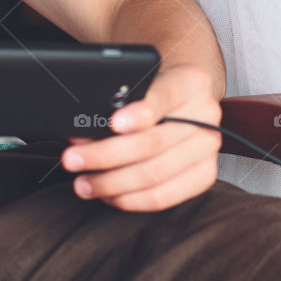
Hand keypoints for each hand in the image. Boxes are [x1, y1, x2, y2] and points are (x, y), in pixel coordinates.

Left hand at [60, 63, 222, 211]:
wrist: (181, 100)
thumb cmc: (151, 89)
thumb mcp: (138, 82)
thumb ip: (116, 99)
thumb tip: (81, 132)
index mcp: (191, 81)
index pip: (165, 96)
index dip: (139, 113)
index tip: (113, 124)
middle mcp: (205, 114)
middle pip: (153, 142)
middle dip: (106, 154)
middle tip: (72, 159)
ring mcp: (208, 147)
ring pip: (155, 173)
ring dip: (112, 183)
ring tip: (83, 183)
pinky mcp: (204, 175)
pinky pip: (164, 196)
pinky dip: (130, 199)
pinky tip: (108, 194)